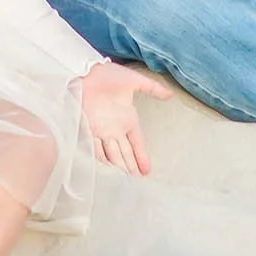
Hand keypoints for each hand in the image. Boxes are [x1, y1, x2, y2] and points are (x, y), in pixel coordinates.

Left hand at [80, 61, 172, 176]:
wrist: (85, 70)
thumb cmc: (108, 75)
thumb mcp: (134, 81)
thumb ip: (152, 89)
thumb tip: (170, 95)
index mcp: (127, 119)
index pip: (137, 143)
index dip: (142, 157)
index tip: (147, 172)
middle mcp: (115, 128)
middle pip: (125, 153)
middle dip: (130, 168)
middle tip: (136, 185)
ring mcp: (102, 131)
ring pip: (112, 155)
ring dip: (118, 168)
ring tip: (123, 183)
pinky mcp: (88, 130)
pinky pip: (96, 149)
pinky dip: (101, 161)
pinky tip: (106, 172)